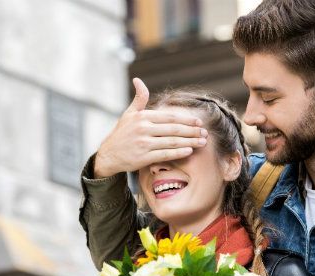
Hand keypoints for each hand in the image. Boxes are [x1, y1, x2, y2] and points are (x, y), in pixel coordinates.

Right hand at [92, 78, 207, 177]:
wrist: (108, 154)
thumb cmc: (121, 134)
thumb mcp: (128, 114)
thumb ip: (138, 99)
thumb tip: (138, 80)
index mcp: (142, 117)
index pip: (169, 117)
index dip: (186, 119)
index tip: (199, 122)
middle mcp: (143, 129)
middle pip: (174, 129)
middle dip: (192, 131)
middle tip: (205, 132)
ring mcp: (144, 143)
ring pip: (172, 141)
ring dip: (190, 141)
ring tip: (202, 142)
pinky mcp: (144, 157)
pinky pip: (165, 154)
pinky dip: (178, 152)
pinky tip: (189, 151)